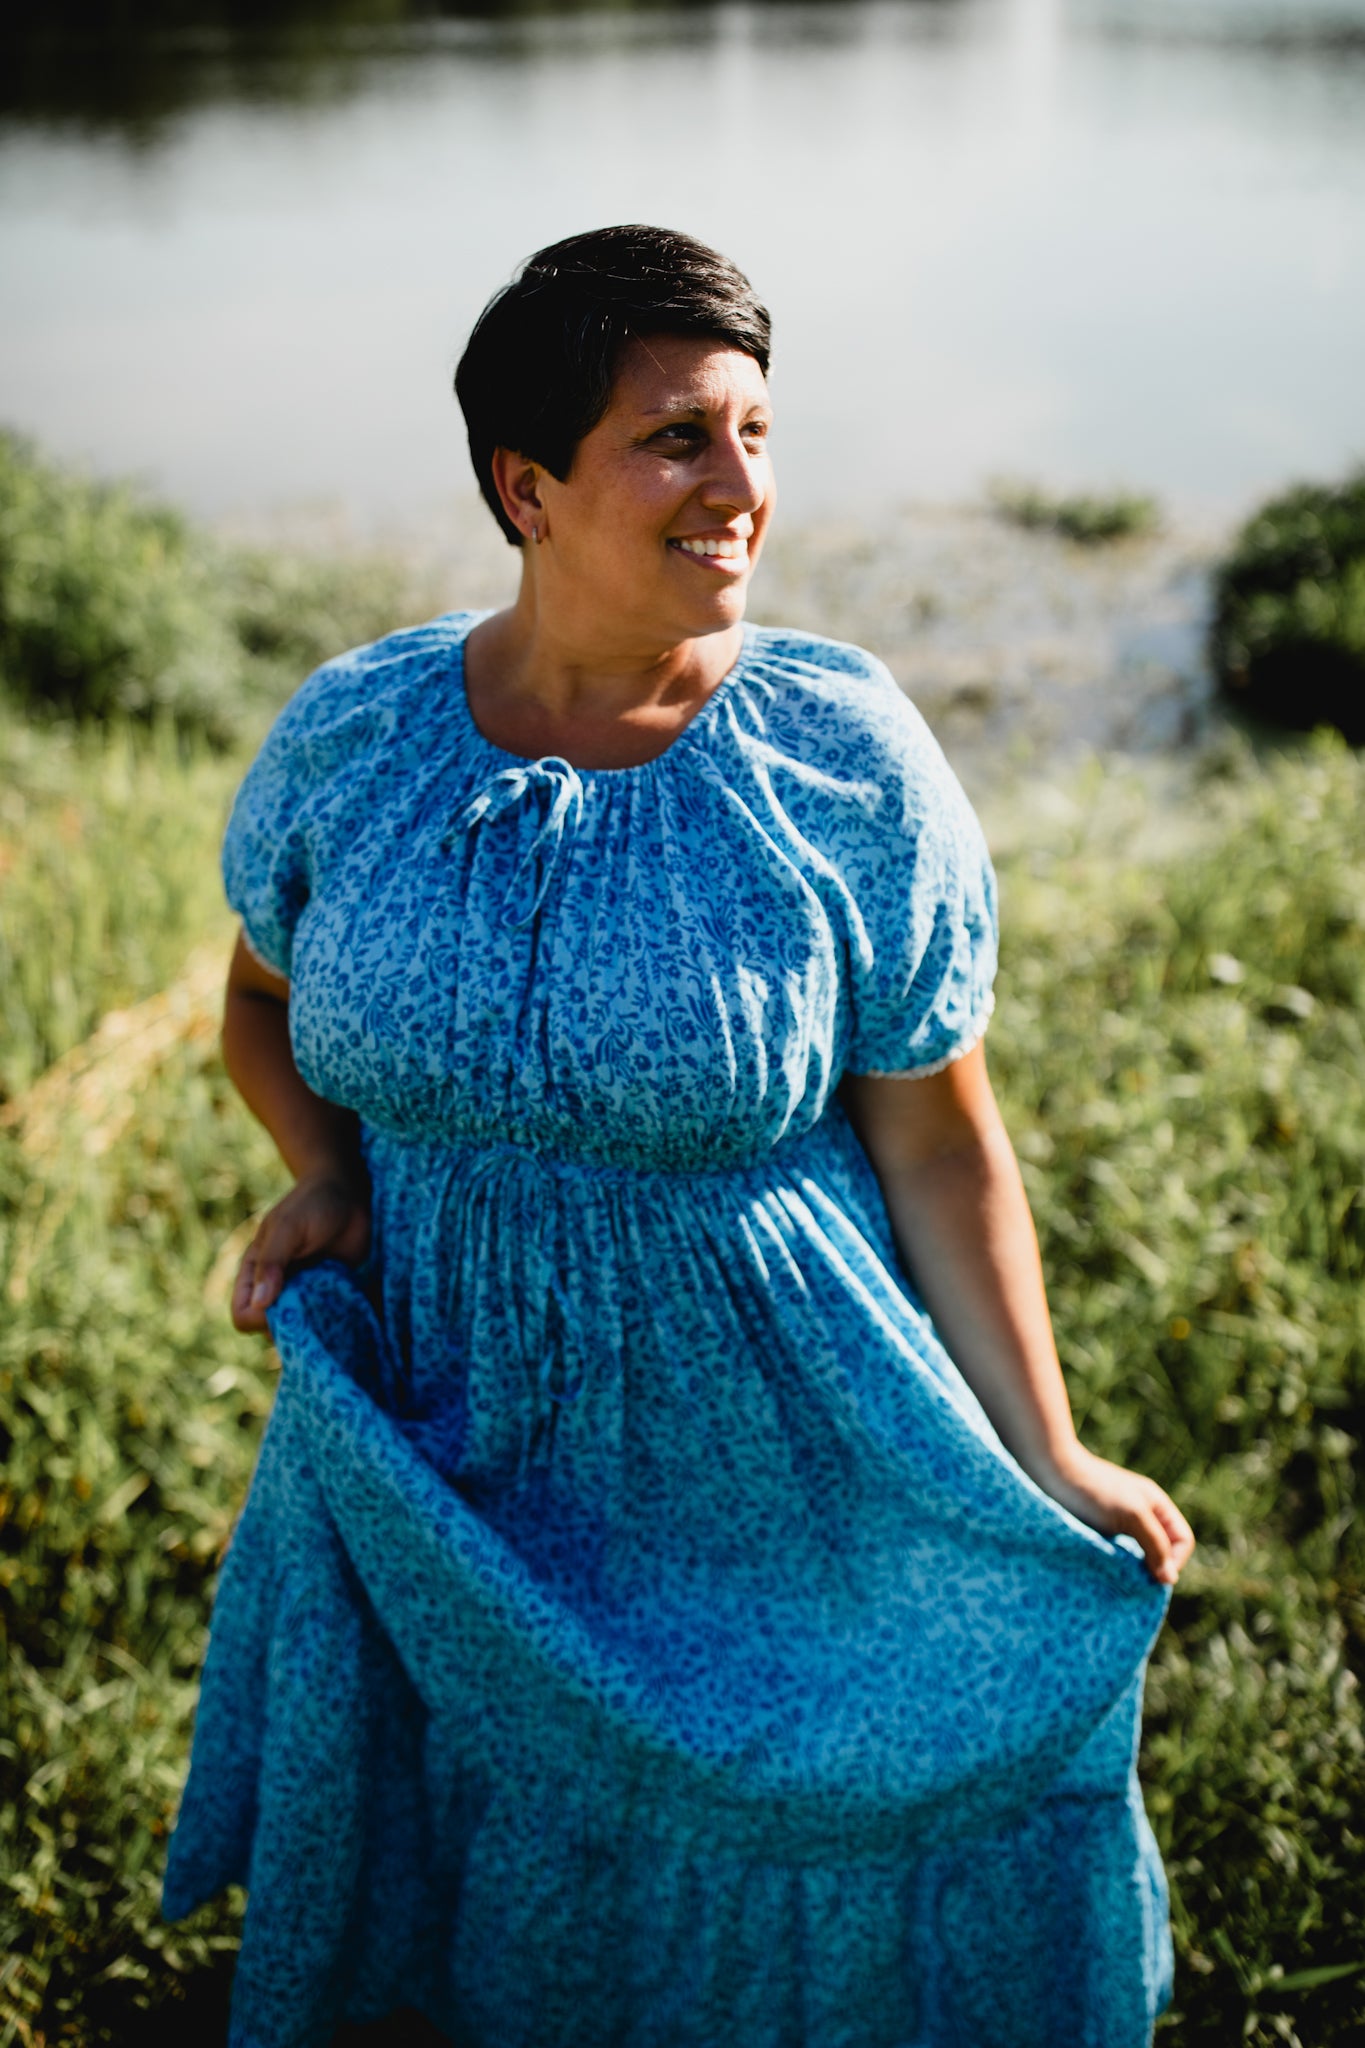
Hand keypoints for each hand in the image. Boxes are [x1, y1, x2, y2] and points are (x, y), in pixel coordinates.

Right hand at [231, 1165, 370, 1334]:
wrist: (349, 1194)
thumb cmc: (313, 1205)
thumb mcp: (288, 1227)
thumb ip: (272, 1262)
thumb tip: (260, 1304)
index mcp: (255, 1274)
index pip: (243, 1316)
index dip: (259, 1320)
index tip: (286, 1306)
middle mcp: (277, 1290)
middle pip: (272, 1331)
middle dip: (292, 1329)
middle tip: (317, 1308)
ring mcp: (304, 1295)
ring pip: (301, 1331)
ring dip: (315, 1327)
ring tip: (334, 1304)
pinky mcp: (329, 1296)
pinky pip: (327, 1322)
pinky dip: (335, 1321)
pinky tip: (349, 1306)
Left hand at [1037, 1442, 1194, 1586]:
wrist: (1048, 1472)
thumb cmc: (1093, 1490)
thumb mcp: (1132, 1515)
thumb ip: (1155, 1544)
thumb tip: (1170, 1579)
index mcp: (1155, 1505)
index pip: (1182, 1540)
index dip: (1175, 1560)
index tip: (1154, 1575)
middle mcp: (1140, 1514)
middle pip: (1161, 1550)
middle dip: (1152, 1568)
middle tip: (1135, 1582)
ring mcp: (1117, 1523)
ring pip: (1137, 1556)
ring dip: (1131, 1570)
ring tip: (1118, 1579)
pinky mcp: (1096, 1532)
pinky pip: (1115, 1555)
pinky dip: (1114, 1566)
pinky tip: (1103, 1572)